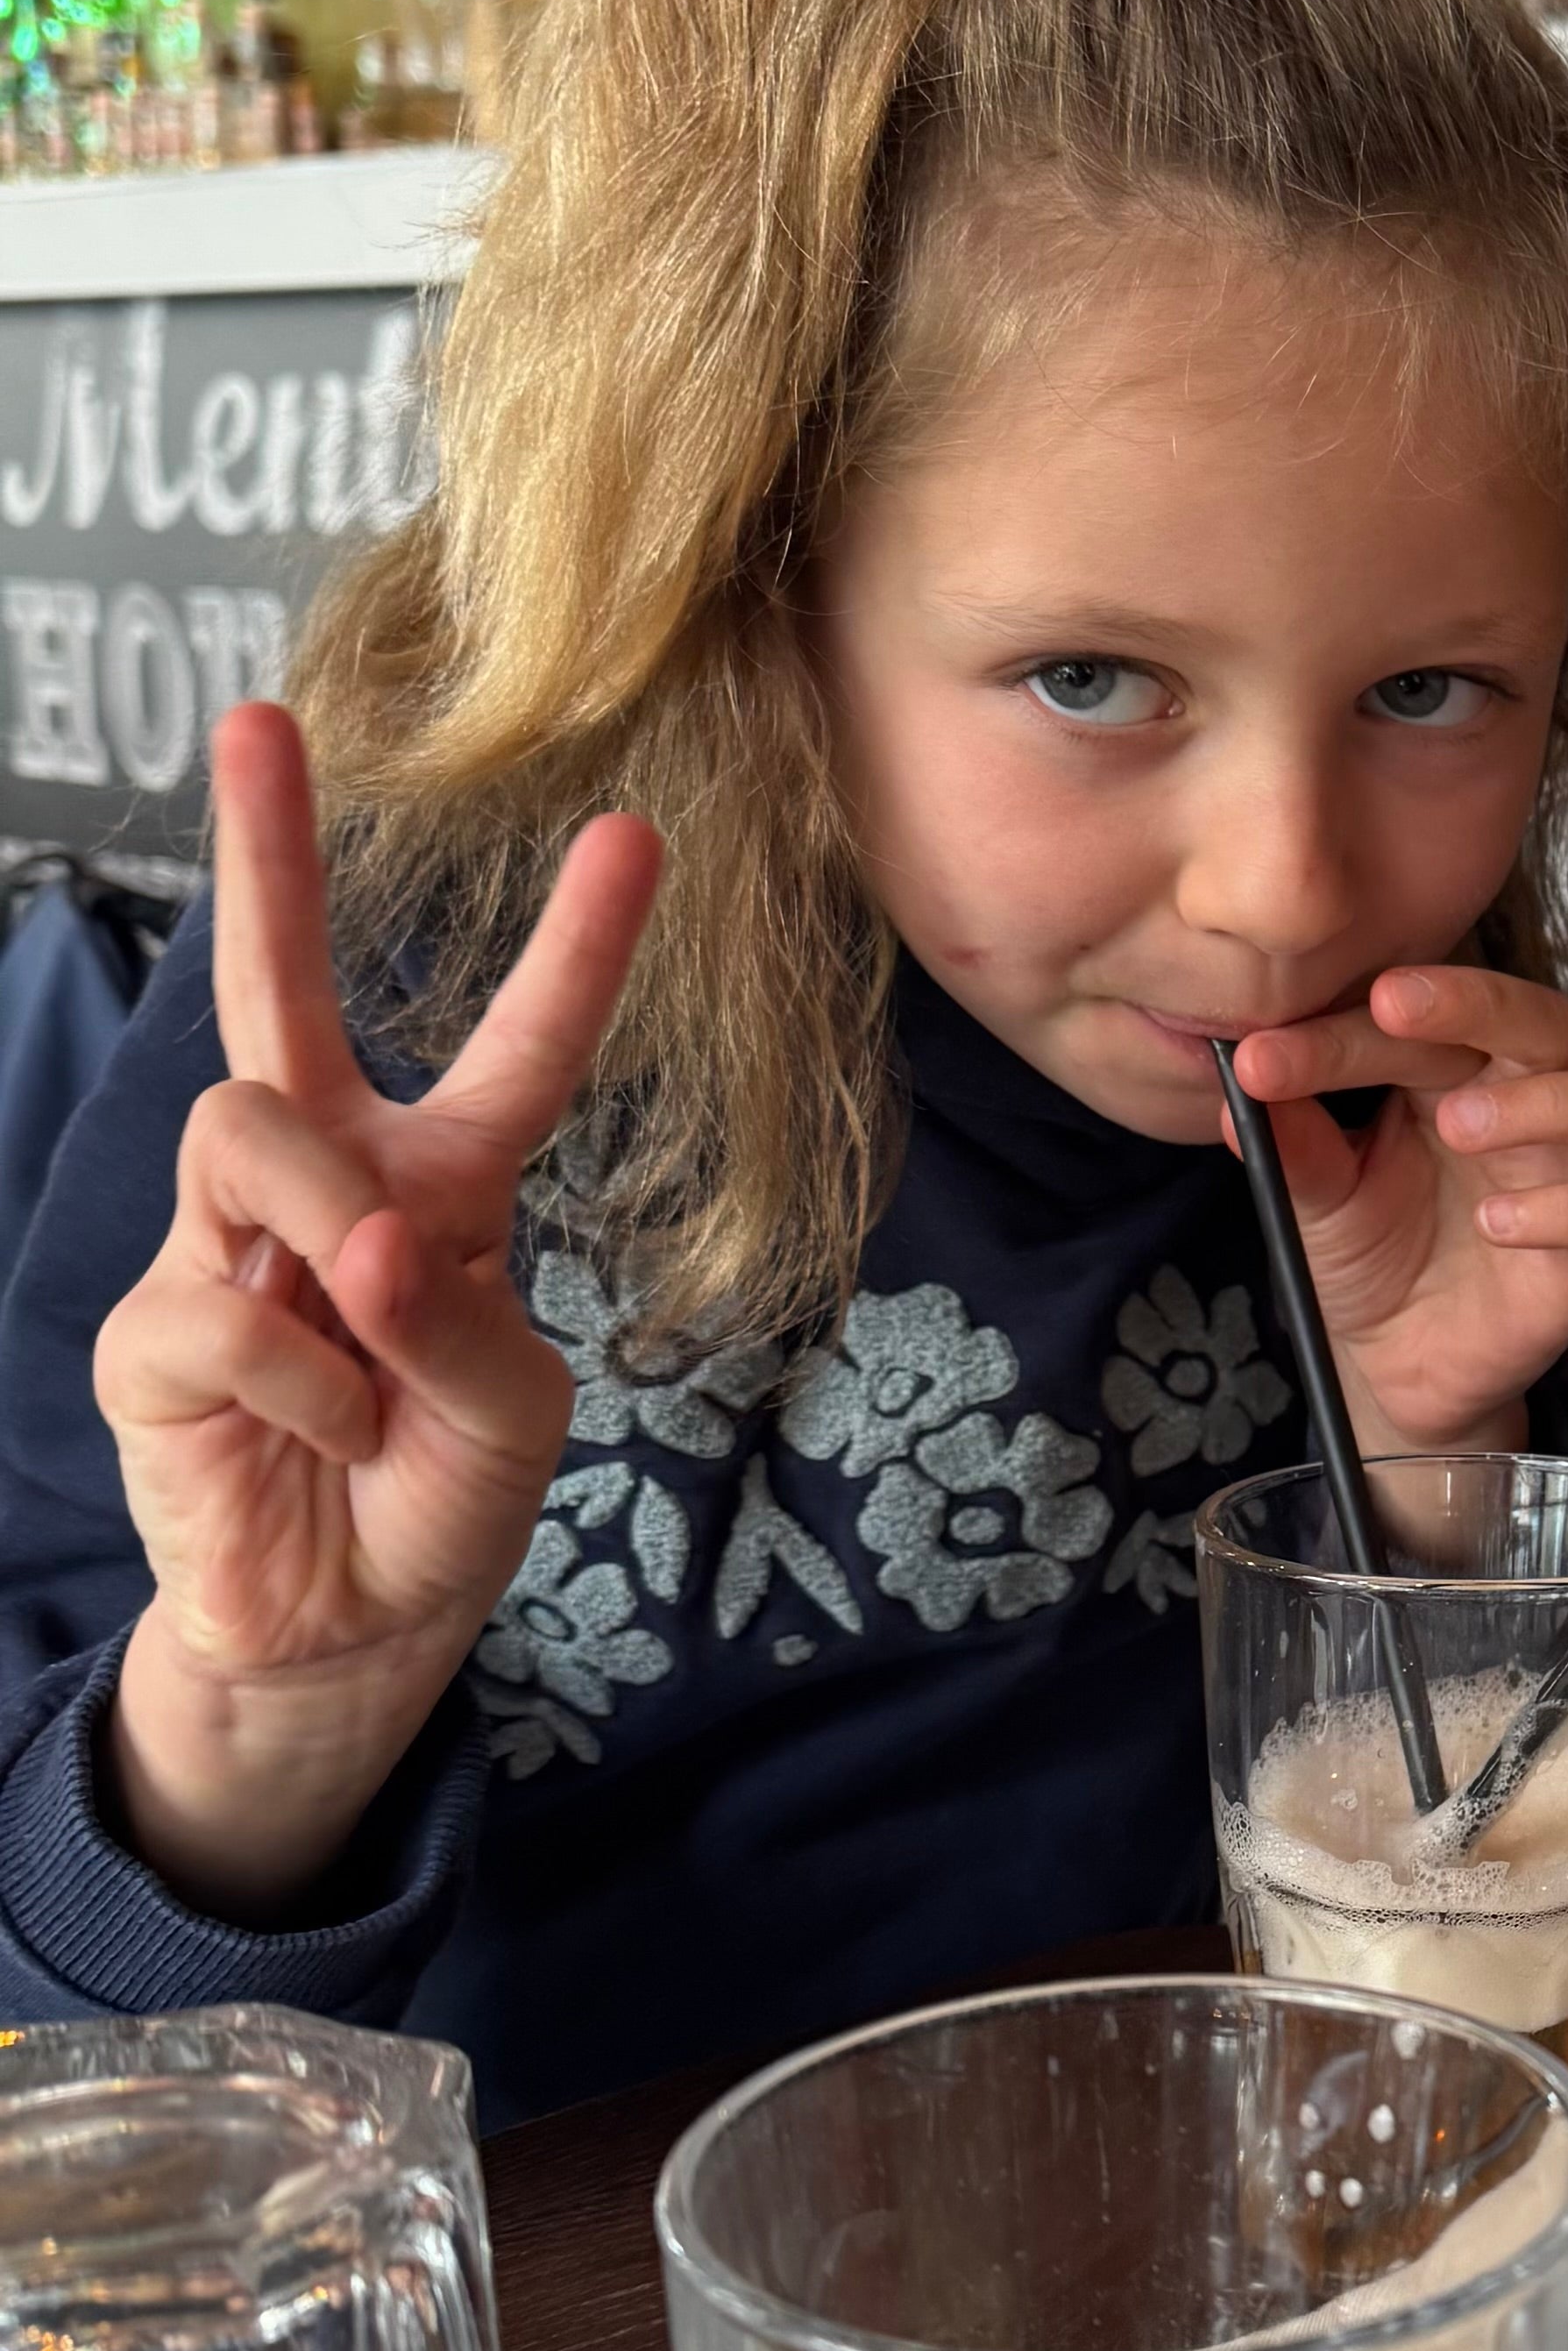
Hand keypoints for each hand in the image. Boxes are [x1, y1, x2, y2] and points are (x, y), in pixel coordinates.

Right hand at [95, 703, 660, 1918]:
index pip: (519, 1053)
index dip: (576, 950)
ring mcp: (226, 1248)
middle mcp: (327, 1190)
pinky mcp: (152, 1335)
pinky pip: (224, 1307)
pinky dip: (305, 1385)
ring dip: (327, 1238)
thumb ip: (453, 1322)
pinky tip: (326, 1435)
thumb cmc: (443, 1497)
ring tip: (363, 1356)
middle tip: (255, 722)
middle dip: (265, 856)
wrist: (354, 1628)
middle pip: (275, 996)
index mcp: (443, 1187)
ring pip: (247, 1131)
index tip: (633, 833)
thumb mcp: (510, 1413)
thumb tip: (354, 1246)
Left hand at [1222, 964, 1567, 1452]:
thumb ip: (1293, 1146)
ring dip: (1547, 1102)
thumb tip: (1244, 1085)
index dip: (1344, 1028)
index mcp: (1456, 1068)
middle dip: (1475, 1003)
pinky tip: (1495, 1225)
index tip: (1264, 1055)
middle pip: (1546, 1020)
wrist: (1394, 1363)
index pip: (1423, 1020)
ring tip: (1460, 1124)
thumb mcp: (1313, 1199)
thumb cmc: (1368, 1254)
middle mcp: (1531, 1103)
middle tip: (1393, 1006)